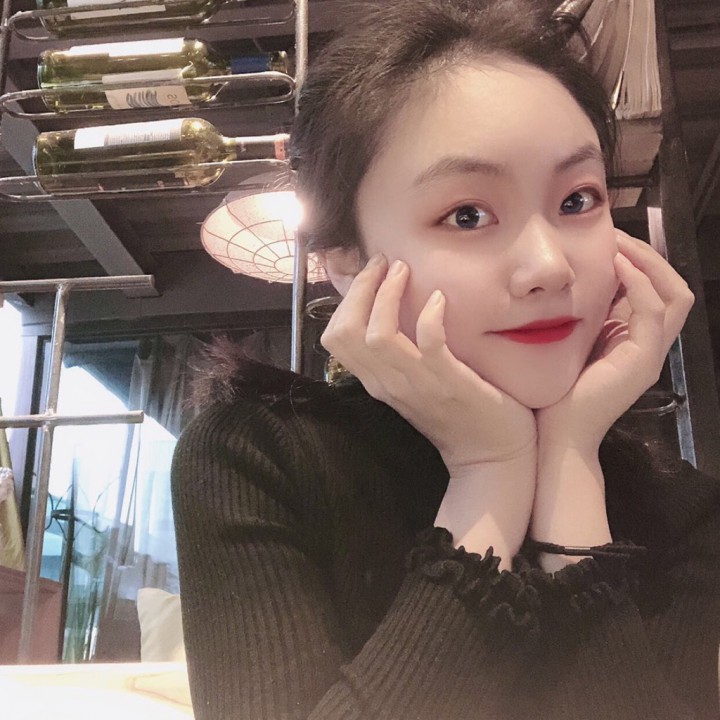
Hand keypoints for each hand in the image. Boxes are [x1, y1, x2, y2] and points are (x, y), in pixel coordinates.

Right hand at [321, 254, 536, 475]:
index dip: (346, 299)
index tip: (370, 274)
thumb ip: (396, 356)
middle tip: (383, 263)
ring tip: (404, 270)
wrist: (490, 458)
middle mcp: (388, 383)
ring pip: (378, 335)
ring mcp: (417, 384)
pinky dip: (429, 316)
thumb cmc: (455, 415)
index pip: (336, 337)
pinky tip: (439, 299)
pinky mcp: (449, 383)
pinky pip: (428, 343)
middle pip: (346, 331)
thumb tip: (386, 315)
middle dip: (361, 289)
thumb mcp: (413, 384)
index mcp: (376, 382)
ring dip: (387, 295)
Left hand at [535, 230, 694, 449]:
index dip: (639, 261)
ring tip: (617, 242)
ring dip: (647, 261)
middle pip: (673, 287)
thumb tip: (568, 282)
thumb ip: (580, 317)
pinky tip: (613, 265)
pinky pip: (652, 310)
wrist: (556, 436)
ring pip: (673, 294)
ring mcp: (650, 354)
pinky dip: (637, 282)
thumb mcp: (571, 344)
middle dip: (648, 255)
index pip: (655, 290)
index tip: (608, 239)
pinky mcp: (642, 361)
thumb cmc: (555, 392)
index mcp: (633, 339)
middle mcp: (649, 345)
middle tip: (616, 233)